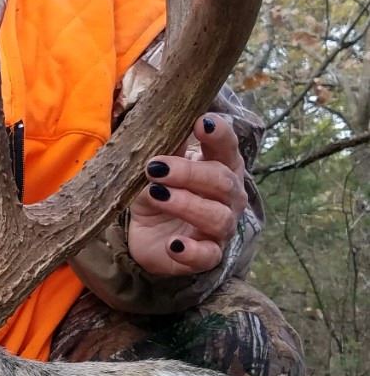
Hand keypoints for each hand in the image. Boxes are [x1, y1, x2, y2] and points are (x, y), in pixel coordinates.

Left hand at [127, 114, 246, 277]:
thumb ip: (166, 147)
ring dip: (187, 205)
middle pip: (222, 181)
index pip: (227, 147)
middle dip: (189, 173)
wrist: (146, 236)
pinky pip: (208, 256)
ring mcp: (221, 228)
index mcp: (221, 167)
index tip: (200, 123)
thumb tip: (166, 119)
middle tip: (156, 168)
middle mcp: (229, 197)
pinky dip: (191, 251)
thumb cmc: (159, 193)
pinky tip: (174, 244)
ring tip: (158, 196)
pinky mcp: (207, 256)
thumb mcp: (156, 168)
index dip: (218, 135)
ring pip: (218, 217)